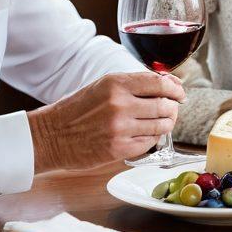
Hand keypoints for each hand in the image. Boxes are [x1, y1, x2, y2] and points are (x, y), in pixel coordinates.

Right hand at [29, 72, 183, 170]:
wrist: (51, 136)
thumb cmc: (77, 109)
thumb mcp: (102, 86)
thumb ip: (133, 84)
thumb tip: (168, 84)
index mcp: (115, 83)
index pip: (159, 82)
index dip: (175, 88)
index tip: (179, 93)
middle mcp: (120, 104)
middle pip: (165, 105)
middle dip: (173, 107)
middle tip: (172, 109)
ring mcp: (120, 128)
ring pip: (161, 126)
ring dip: (166, 124)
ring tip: (162, 122)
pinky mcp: (119, 149)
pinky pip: (149, 143)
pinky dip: (152, 138)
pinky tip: (146, 135)